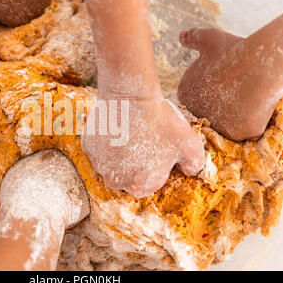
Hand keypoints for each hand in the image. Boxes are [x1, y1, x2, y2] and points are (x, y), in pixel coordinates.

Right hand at [82, 98, 204, 197]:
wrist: (130, 96)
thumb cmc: (160, 122)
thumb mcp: (191, 145)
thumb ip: (195, 165)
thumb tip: (190, 171)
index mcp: (140, 187)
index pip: (148, 184)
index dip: (155, 169)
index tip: (160, 151)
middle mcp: (116, 181)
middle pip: (127, 178)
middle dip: (135, 165)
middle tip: (145, 141)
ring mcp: (98, 164)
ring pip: (111, 164)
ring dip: (119, 155)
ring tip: (131, 133)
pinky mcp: (87, 147)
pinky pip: (98, 149)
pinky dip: (106, 142)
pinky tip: (117, 127)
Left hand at [178, 24, 282, 140]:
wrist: (258, 65)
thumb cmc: (232, 51)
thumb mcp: (209, 39)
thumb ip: (193, 39)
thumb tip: (181, 36)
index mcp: (185, 93)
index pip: (197, 97)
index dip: (214, 88)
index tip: (225, 80)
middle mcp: (194, 112)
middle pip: (211, 111)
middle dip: (222, 103)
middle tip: (237, 88)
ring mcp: (214, 125)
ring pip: (227, 122)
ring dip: (235, 113)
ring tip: (246, 95)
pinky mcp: (235, 134)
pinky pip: (243, 129)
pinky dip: (249, 121)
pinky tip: (254, 106)